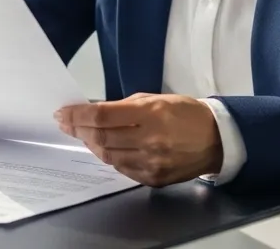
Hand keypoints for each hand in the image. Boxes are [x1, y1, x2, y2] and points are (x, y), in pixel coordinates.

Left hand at [55, 92, 222, 186]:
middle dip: (78, 130)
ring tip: (84, 134)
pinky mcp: (153, 179)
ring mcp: (152, 163)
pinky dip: (110, 157)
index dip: (78, 116)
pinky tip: (105, 147)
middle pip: (101, 138)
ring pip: (108, 156)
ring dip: (91, 144)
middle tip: (66, 123)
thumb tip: (94, 111)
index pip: (102, 117)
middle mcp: (150, 141)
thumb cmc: (185, 114)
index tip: (63, 113)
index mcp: (151, 115)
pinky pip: (122, 169)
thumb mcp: (155, 99)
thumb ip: (124, 107)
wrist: (216, 140)